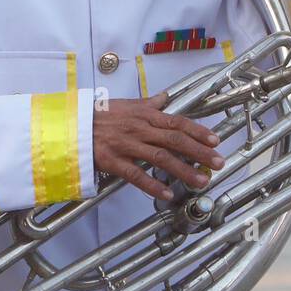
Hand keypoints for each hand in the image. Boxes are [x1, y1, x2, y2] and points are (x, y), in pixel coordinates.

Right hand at [93, 90, 223, 200]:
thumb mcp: (127, 104)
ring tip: (201, 181)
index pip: (177, 122)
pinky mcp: (114, 162)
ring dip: (183, 170)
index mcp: (145, 114)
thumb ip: (149, 103)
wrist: (72, 126)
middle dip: (199, 152)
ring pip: (160, 158)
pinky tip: (168, 194)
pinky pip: (137, 175)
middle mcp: (140, 129)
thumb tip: (165, 97)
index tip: (215, 141)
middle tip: (218, 163)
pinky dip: (153, 185)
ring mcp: (127, 146)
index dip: (198, 131)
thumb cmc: (101, 115)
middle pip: (175, 140)